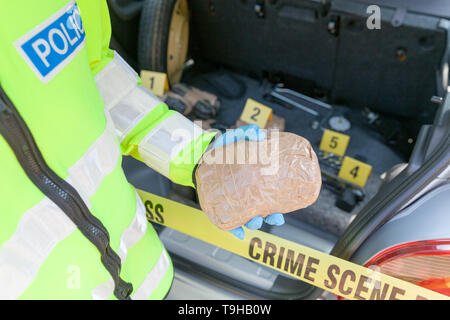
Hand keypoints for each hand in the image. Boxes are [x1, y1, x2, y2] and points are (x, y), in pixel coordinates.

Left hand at [211, 124, 284, 239]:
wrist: (198, 156)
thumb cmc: (220, 150)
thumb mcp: (233, 139)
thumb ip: (245, 133)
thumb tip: (257, 133)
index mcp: (255, 184)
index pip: (271, 199)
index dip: (279, 208)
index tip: (282, 212)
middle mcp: (247, 195)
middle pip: (264, 212)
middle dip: (271, 218)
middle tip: (273, 217)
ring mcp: (234, 202)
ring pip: (248, 218)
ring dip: (255, 223)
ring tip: (255, 220)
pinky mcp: (219, 206)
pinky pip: (228, 222)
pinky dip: (235, 229)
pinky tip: (240, 233)